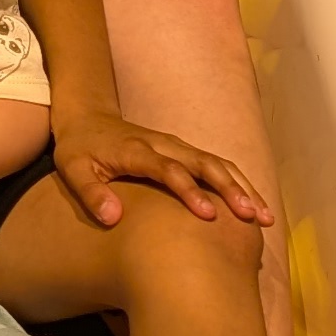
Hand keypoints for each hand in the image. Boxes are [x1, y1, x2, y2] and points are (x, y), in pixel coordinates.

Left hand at [47, 104, 272, 231]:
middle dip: (231, 189)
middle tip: (251, 217)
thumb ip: (91, 193)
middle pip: (204, 164)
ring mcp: (176, 146)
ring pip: (217, 163)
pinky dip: (238, 182)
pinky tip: (253, 205)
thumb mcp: (72, 170)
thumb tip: (113, 219)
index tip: (209, 215)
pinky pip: (216, 164)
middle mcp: (163, 145)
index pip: (169, 171)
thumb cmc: (80, 148)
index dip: (190, 191)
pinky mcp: (183, 151)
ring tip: (263, 216)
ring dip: (242, 187)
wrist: (88, 116)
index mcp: (137, 151)